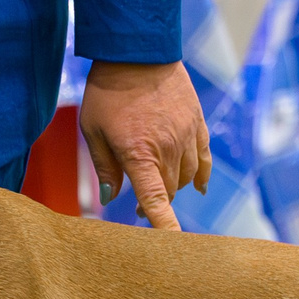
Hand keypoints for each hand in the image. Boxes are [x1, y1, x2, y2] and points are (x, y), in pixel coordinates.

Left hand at [77, 61, 209, 230]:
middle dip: (156, 204)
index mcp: (140, 155)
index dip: (165, 226)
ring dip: (175, 188)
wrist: (139, 51)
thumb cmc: (108, 91)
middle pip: (170, 191)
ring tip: (160, 189)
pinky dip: (202, 176)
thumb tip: (111, 197)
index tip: (174, 247)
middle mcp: (169, 149)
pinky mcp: (197, 124)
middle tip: (140, 209)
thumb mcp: (93, 129)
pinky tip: (198, 187)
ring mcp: (187, 137)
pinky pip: (205, 158)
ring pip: (188, 177)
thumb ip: (104, 166)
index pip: (156, 200)